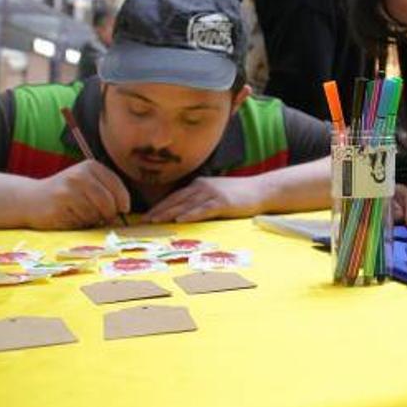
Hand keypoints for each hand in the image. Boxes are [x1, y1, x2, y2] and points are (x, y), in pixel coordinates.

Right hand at [25, 159, 130, 229]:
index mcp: (90, 166)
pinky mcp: (58, 207)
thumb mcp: (87, 181)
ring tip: (83, 214)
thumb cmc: (66, 191)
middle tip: (106, 217)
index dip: (123, 200)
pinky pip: (80, 221)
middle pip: (107, 201)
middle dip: (110, 213)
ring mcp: (67, 191)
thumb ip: (106, 188)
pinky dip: (80, 223)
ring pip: (95, 213)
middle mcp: (79, 176)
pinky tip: (71, 216)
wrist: (31, 198)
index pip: (116, 185)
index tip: (124, 209)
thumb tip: (125, 208)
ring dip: (93, 219)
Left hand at [143, 176, 264, 223]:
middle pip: (176, 200)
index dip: (160, 206)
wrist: (262, 190)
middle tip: (144, 221)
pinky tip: (180, 220)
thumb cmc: (240, 194)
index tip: (147, 216)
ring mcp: (213, 193)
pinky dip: (190, 215)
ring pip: (186, 205)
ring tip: (155, 221)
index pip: (175, 196)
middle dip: (159, 211)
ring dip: (169, 213)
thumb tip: (185, 211)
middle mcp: (203, 186)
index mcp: (200, 184)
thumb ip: (201, 198)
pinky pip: (203, 209)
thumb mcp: (217, 192)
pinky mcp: (223, 202)